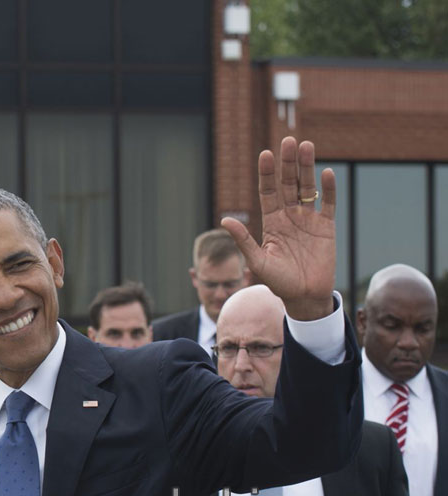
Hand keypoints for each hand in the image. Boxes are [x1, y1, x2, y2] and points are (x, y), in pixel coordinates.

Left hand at [221, 137, 335, 320]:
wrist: (305, 296)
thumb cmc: (278, 282)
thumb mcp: (257, 262)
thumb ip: (244, 240)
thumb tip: (225, 220)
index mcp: (272, 222)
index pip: (268, 192)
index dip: (267, 173)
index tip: (265, 154)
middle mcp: (289, 216)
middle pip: (288, 184)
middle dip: (288, 163)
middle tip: (288, 140)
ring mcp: (309, 220)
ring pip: (307, 188)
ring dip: (307, 168)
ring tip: (306, 146)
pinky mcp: (326, 228)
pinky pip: (328, 204)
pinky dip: (328, 190)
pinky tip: (326, 173)